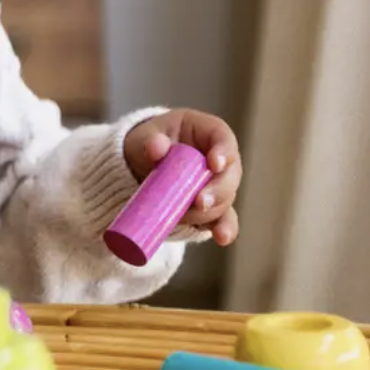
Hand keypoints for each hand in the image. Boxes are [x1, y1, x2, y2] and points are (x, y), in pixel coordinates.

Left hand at [123, 109, 241, 245]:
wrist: (140, 165)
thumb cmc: (148, 143)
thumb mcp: (145, 137)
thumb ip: (151, 141)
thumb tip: (156, 148)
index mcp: (207, 132)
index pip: (223, 138)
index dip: (223, 151)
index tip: (214, 164)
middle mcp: (220, 159)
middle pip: (230, 174)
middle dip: (217, 190)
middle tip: (200, 201)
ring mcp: (218, 184)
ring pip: (225, 199)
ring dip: (209, 211)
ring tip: (183, 215)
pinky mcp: (212, 207)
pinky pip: (223, 219)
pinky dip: (223, 229)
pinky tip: (222, 238)